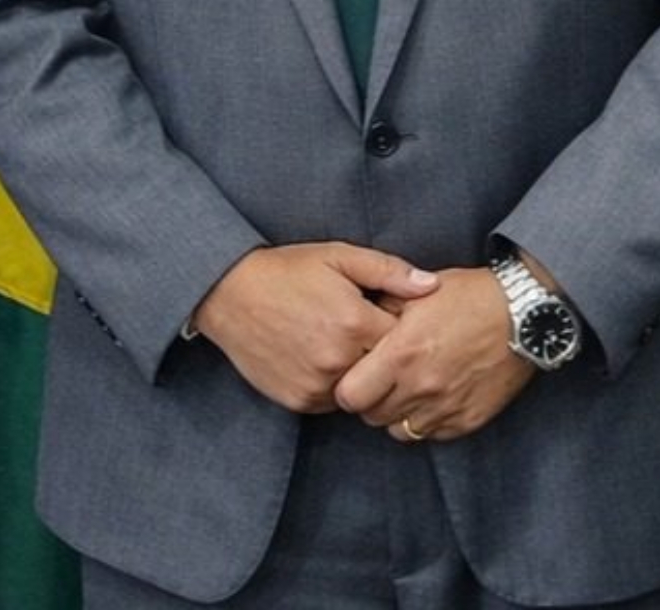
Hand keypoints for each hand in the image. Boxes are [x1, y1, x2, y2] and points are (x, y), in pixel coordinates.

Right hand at [191, 242, 438, 413]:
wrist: (227, 293)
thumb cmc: (285, 270)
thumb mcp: (337, 256)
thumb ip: (388, 271)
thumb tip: (432, 286)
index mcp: (355, 323)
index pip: (405, 341)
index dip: (401, 328)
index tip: (388, 316)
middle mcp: (340, 360)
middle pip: (385, 370)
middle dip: (383, 355)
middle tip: (364, 332)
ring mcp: (319, 385)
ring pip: (361, 390)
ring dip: (358, 372)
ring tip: (338, 342)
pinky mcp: (300, 401)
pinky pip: (333, 402)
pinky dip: (333, 385)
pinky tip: (319, 357)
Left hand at [333, 264, 533, 441]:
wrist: (522, 315)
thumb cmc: (468, 297)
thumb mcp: (416, 292)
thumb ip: (382, 309)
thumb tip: (359, 322)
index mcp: (400, 354)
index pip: (350, 395)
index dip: (347, 387)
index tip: (355, 375)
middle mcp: (420, 387)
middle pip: (371, 416)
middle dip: (370, 400)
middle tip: (380, 381)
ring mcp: (445, 408)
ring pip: (400, 431)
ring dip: (397, 413)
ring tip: (406, 390)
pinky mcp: (468, 420)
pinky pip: (433, 434)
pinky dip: (426, 420)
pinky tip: (432, 397)